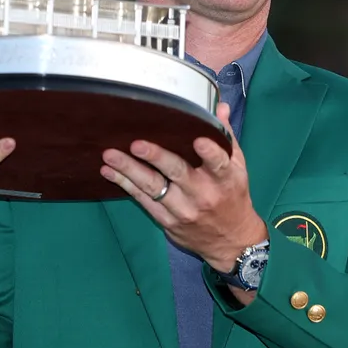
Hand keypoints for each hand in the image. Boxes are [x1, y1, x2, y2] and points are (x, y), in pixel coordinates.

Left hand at [100, 103, 267, 271]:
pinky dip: (125, 185)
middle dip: (156, 157)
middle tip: (136, 144)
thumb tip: (220, 106)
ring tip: (110, 156)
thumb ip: (226, 137)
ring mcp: (184, 210)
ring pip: (154, 188)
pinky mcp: (168, 220)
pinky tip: (109, 172)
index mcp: (226, 179)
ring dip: (129, 171)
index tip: (198, 141)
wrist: (230, 241)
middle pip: (178, 173)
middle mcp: (204, 195)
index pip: (220, 164)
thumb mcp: (238, 167)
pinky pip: (144, 201)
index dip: (210, 153)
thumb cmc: (233, 196)